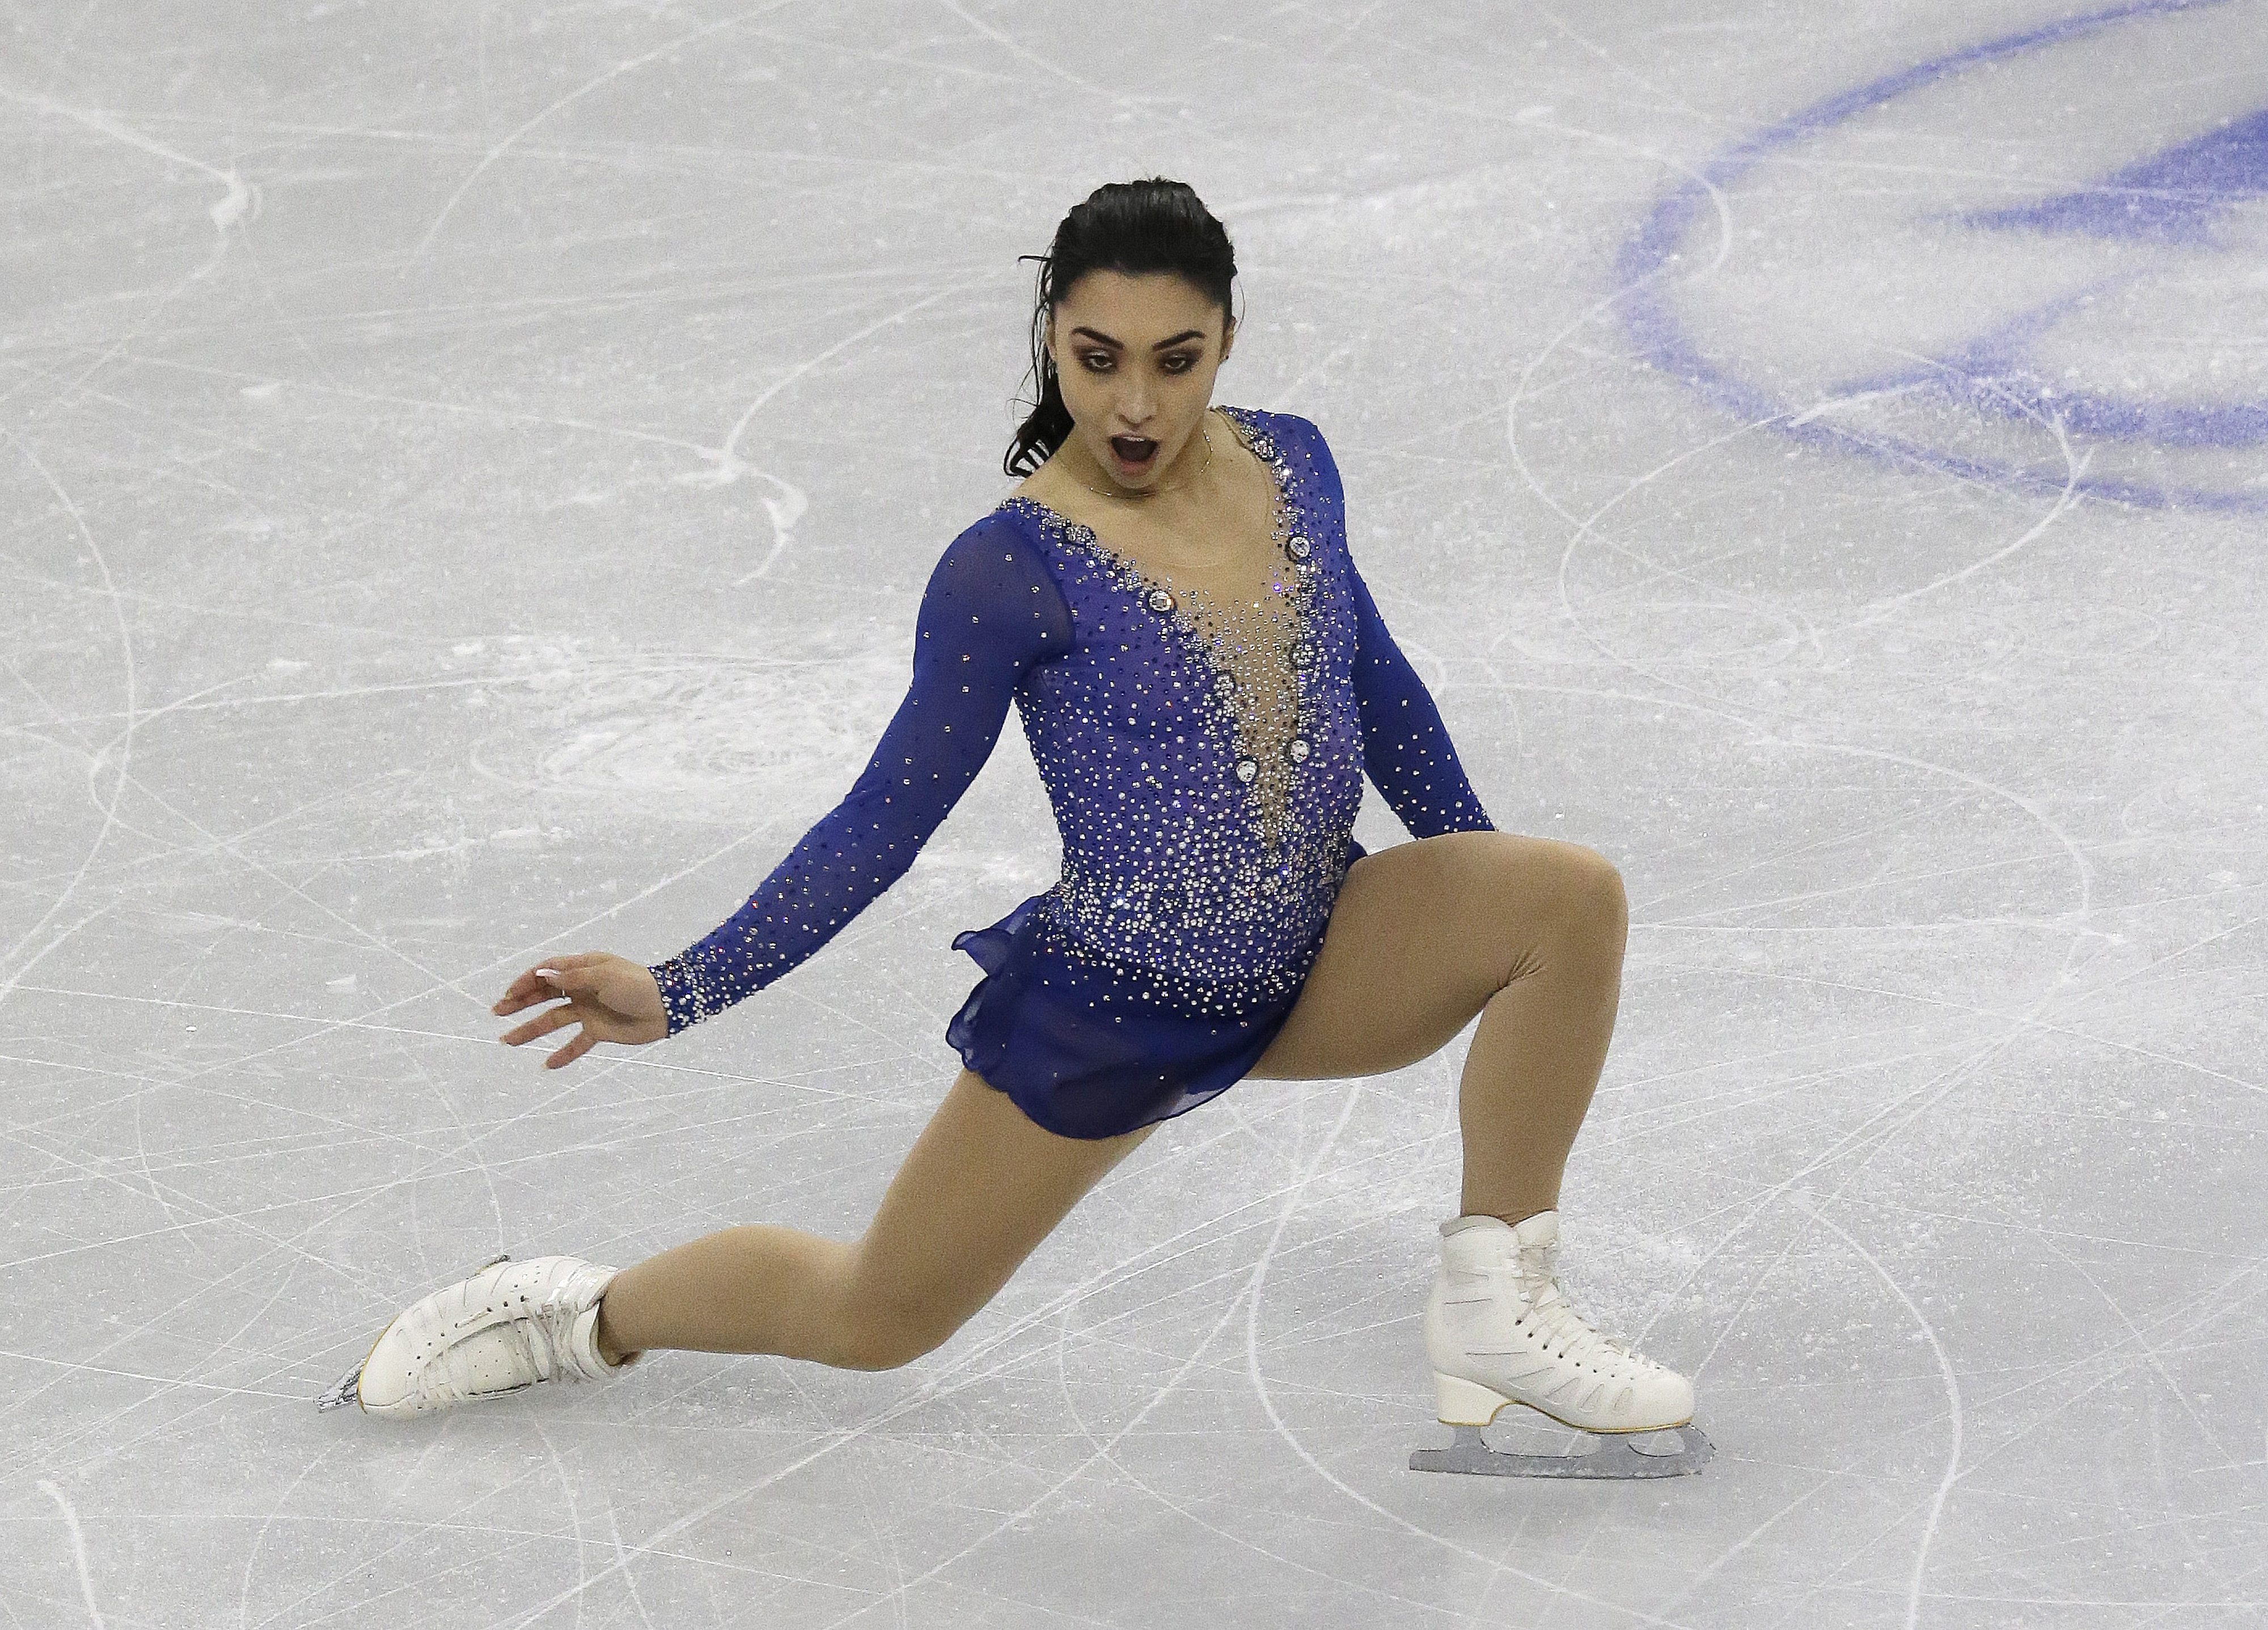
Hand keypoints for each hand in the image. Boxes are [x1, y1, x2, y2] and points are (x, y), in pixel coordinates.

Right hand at [493, 953, 667, 1068]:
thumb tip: (542, 975)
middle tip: (497, 1012)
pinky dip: (563, 1054)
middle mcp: (582, 988)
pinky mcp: (599, 1031)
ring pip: (553, 1020)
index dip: (526, 980)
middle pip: (544, 994)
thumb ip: (572, 977)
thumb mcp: (603, 976)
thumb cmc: (637, 985)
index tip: (509, 993)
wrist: (667, 1007)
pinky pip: (576, 1044)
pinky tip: (546, 1065)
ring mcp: (589, 1010)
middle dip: (519, 1002)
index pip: (547, 971)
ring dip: (530, 1029)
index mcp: (584, 968)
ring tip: (507, 1041)